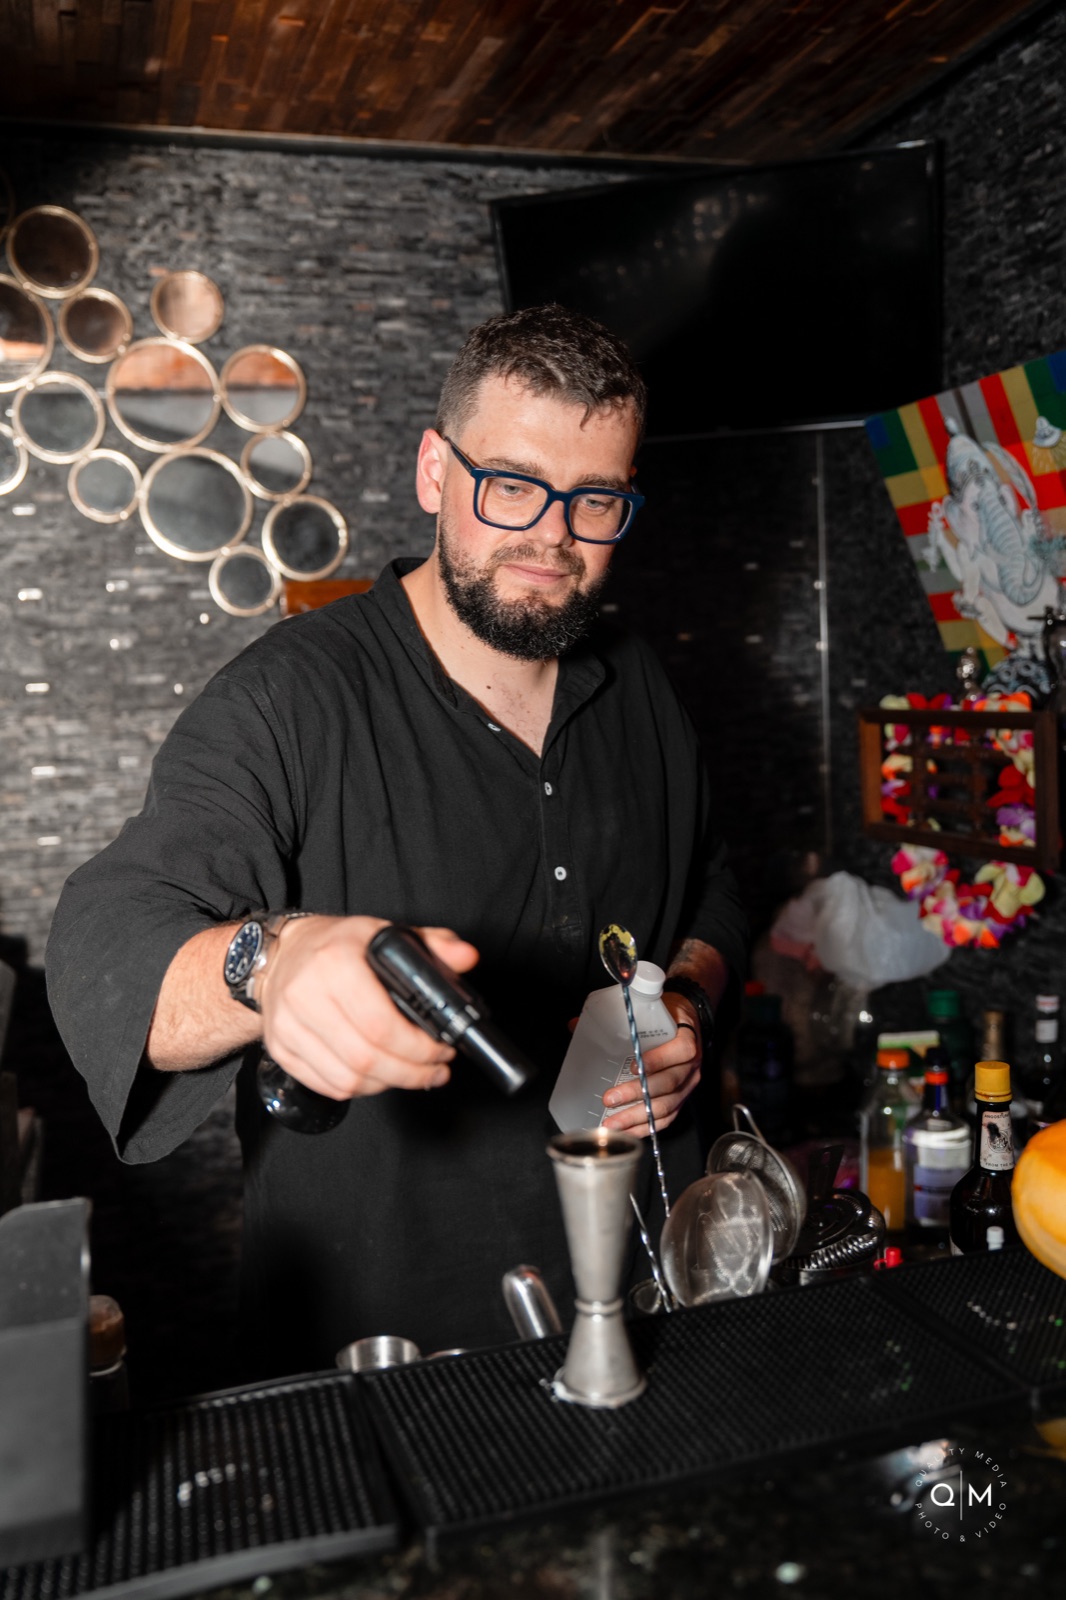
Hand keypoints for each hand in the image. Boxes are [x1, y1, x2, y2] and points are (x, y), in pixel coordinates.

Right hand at [258, 916, 478, 1101]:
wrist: (282, 954)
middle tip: (435, 1069)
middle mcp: (305, 995)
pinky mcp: (280, 1049)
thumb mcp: (385, 933)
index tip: (442, 1050)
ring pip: (347, 1078)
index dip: (418, 1047)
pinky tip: (380, 1077)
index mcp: (334, 962)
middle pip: (366, 1058)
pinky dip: (360, 1088)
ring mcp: (288, 1026)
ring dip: (388, 1084)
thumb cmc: (336, 945)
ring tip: (413, 1074)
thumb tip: (467, 957)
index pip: (380, 1024)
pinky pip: (327, 1085)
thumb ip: (431, 944)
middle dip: (411, 1072)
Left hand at [600, 997, 700, 1135]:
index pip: (680, 1050)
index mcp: (687, 1037)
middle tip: (610, 1099)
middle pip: (668, 1083)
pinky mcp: (681, 1099)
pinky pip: (667, 1118)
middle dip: (636, 1094)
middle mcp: (691, 1065)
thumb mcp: (649, 1010)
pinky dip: (647, 1127)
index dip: (657, 1060)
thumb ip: (617, 1016)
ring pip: (666, 1105)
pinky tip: (628, 1131)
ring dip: (637, 1116)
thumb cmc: (667, 1016)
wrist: (689, 1024)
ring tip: (613, 1122)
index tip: (632, 1066)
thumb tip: (574, 1024)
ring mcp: (688, 1085)